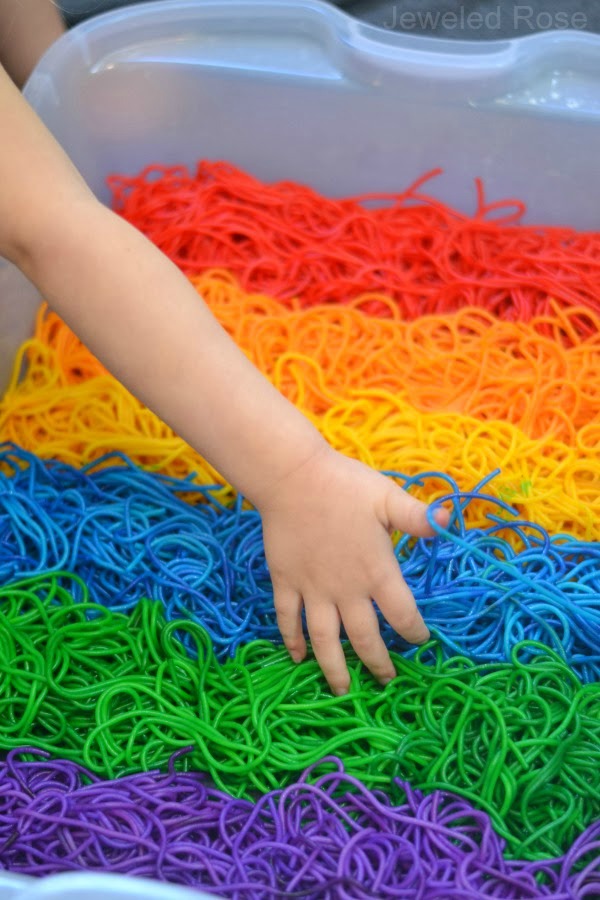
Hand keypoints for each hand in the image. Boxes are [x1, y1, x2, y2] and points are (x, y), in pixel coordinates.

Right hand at [257, 445, 448, 694]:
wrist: (292, 478)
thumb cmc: (344, 486)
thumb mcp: (387, 497)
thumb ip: (417, 516)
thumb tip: (450, 520)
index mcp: (376, 571)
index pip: (402, 614)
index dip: (414, 632)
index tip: (420, 641)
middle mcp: (345, 590)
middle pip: (364, 638)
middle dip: (378, 664)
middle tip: (386, 682)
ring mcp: (312, 589)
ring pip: (324, 639)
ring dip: (334, 668)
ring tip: (342, 690)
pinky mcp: (286, 582)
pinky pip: (288, 618)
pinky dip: (291, 640)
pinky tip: (297, 657)